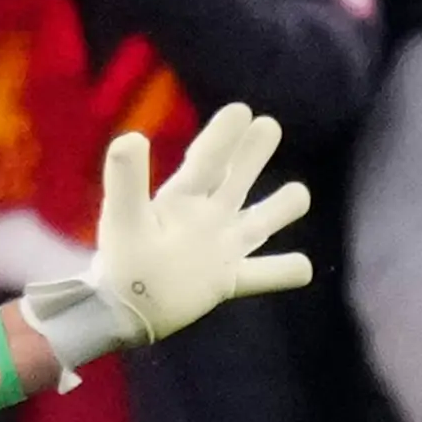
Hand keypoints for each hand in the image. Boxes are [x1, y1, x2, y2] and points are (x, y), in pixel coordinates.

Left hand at [21, 103, 317, 363]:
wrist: (117, 310)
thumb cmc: (120, 261)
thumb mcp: (123, 217)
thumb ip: (126, 180)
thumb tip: (131, 137)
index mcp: (182, 200)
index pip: (208, 160)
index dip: (224, 135)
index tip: (242, 110)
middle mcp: (206, 218)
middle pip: (235, 180)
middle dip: (252, 154)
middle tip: (268, 125)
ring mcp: (220, 249)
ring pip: (258, 223)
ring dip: (280, 209)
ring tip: (299, 193)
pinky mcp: (227, 281)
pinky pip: (263, 275)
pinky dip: (284, 271)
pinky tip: (304, 267)